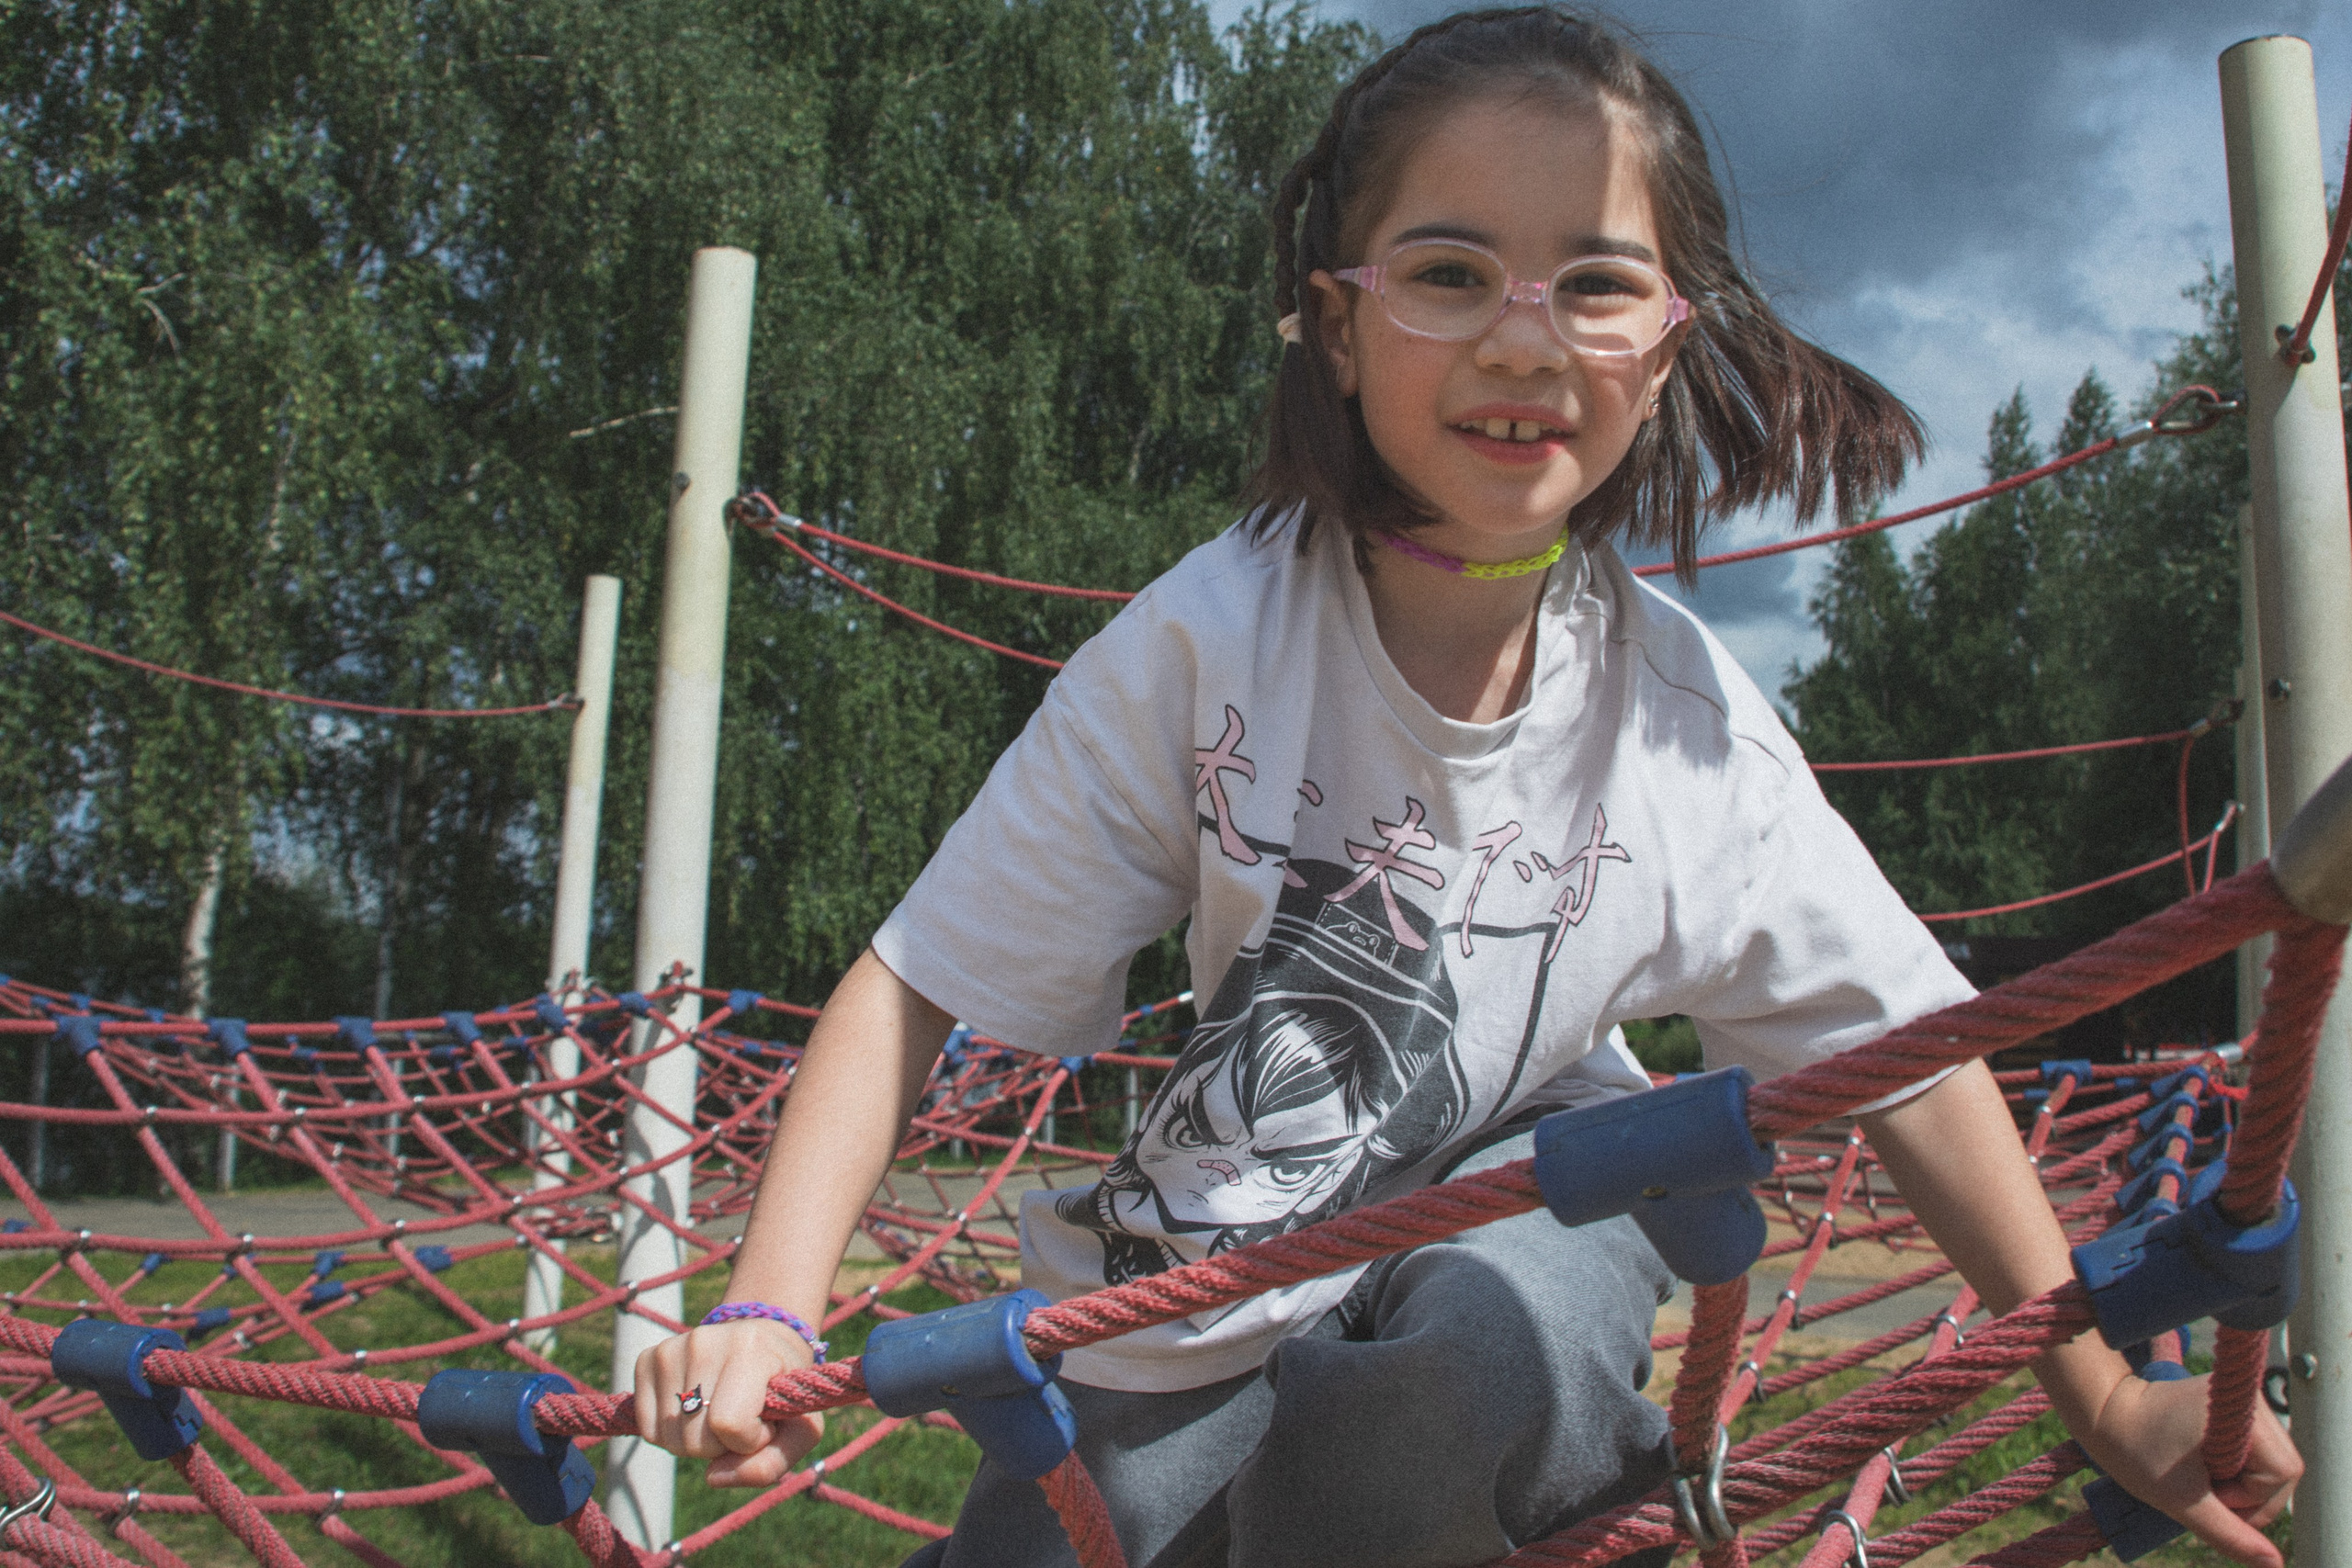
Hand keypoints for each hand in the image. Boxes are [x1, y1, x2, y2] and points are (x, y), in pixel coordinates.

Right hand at [632, 1318, 824, 1487]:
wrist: (762, 1339)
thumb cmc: (784, 1388)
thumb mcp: (801, 1428)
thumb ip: (770, 1464)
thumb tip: (713, 1477)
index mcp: (752, 1349)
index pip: (730, 1423)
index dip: (750, 1440)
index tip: (764, 1421)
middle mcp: (704, 1342)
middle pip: (696, 1440)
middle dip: (722, 1446)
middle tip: (742, 1417)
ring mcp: (671, 1349)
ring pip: (670, 1439)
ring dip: (697, 1443)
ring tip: (719, 1412)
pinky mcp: (648, 1359)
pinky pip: (649, 1431)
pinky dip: (673, 1435)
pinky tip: (695, 1411)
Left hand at [2076, 1371, 2298, 1567]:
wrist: (2104, 1412)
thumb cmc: (2134, 1451)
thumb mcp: (2181, 1501)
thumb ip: (2230, 1535)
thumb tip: (2275, 1565)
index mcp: (2241, 1410)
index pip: (2283, 1474)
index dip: (2250, 1499)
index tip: (2207, 1495)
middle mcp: (2251, 1399)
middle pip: (2283, 1470)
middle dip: (2248, 1495)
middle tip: (2203, 1490)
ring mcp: (2244, 1402)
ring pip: (2271, 1466)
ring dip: (2241, 1484)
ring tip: (2200, 1475)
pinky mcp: (2234, 1409)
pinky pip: (2256, 1455)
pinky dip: (2234, 1471)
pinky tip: (2203, 1465)